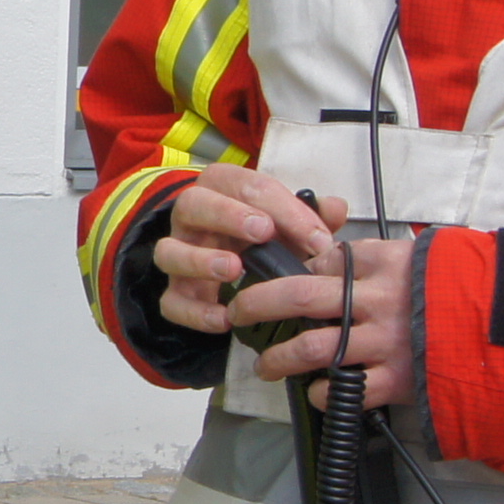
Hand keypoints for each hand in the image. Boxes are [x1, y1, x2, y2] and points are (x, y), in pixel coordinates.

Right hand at [147, 166, 415, 406]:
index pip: (246, 185)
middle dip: (227, 214)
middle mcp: (192, 219)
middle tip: (262, 232)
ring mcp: (178, 256)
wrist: (233, 273)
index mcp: (222, 190)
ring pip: (168, 251)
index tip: (317, 237)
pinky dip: (195, 313)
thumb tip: (335, 207)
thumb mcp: (290, 225)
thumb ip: (311, 216)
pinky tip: (224, 319)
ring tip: (234, 270)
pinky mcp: (175, 294)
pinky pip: (171, 303)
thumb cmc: (264, 239)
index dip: (284, 209)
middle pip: (192, 203)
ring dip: (200, 260)